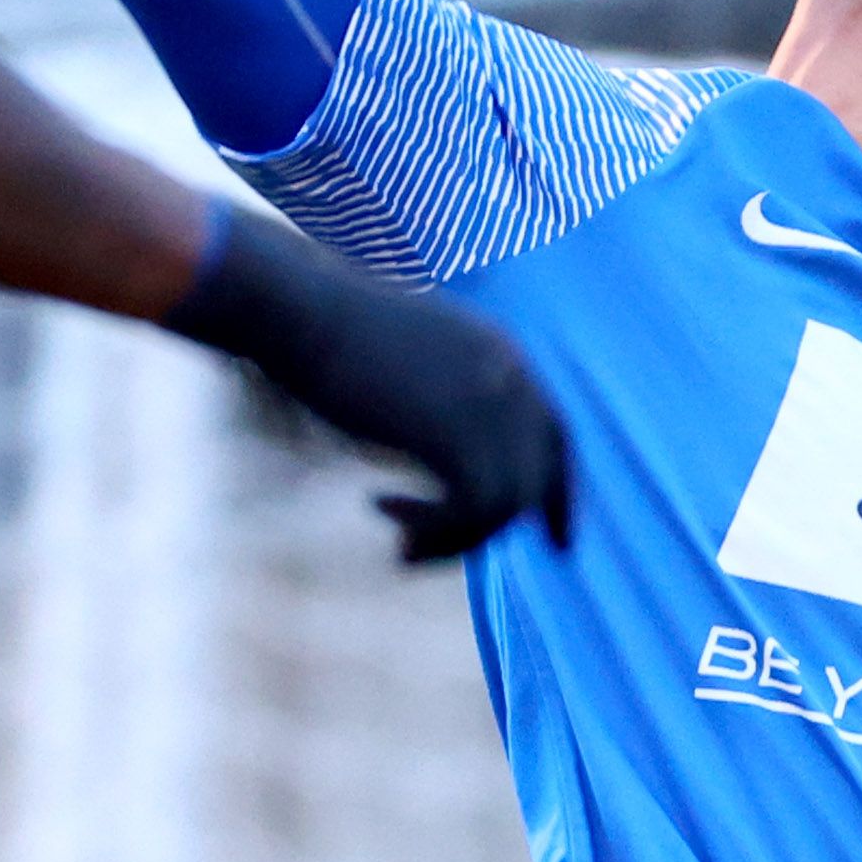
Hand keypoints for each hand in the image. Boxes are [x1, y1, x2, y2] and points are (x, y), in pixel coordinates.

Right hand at [166, 208, 573, 562]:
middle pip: (533, 479)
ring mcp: (488, 402)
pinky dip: (433, 528)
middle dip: (492, 531)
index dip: (561, 494)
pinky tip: (379, 509)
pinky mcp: (456, 430)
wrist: (300, 308)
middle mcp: (510, 377)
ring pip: (503, 505)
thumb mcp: (408, 365)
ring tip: (395, 543)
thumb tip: (446, 459)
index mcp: (503, 355)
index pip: (556, 436)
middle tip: (418, 552)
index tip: (559, 544)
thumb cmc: (329, 332)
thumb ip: (444, 403)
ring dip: (449, 537)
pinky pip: (472, 508)